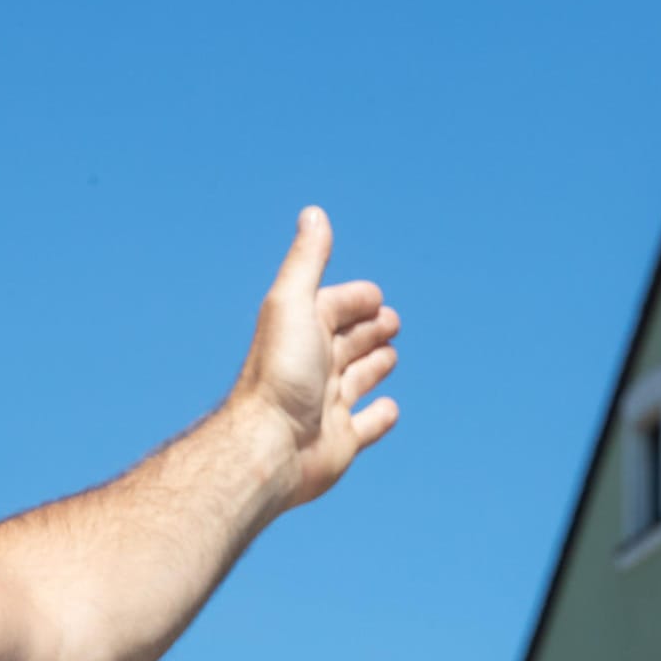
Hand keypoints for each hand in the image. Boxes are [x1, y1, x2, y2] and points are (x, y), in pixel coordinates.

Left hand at [232, 206, 399, 507]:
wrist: (269, 447)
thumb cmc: (280, 373)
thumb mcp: (293, 304)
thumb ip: (306, 262)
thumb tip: (314, 213)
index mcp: (301, 333)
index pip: (333, 308)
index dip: (355, 299)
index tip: (376, 295)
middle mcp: (312, 368)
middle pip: (346, 341)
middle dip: (368, 328)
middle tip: (392, 320)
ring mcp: (326, 407)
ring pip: (356, 379)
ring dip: (373, 365)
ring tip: (390, 354)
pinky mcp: (339, 442)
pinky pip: (364, 427)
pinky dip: (379, 417)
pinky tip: (390, 409)